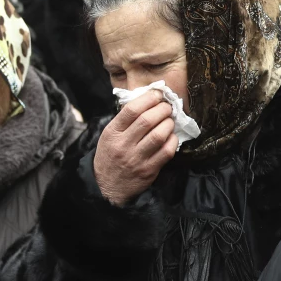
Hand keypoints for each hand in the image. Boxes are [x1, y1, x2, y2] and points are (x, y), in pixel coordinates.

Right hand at [92, 90, 177, 205]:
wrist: (107, 186)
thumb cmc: (110, 156)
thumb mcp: (109, 135)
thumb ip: (124, 120)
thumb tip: (147, 101)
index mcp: (112, 132)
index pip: (131, 110)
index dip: (148, 99)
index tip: (157, 94)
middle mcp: (123, 145)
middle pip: (147, 120)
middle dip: (162, 109)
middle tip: (167, 107)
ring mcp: (136, 159)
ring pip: (159, 135)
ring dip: (169, 124)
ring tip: (170, 121)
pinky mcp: (148, 171)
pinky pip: (166, 152)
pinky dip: (173, 141)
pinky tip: (172, 136)